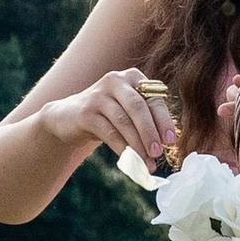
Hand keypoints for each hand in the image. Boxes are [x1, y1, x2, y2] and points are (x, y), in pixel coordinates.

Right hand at [46, 68, 176, 167]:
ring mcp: (98, 95)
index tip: (171, 140)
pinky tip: (130, 161)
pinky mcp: (86, 112)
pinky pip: (109, 132)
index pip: (153, 97)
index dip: (164, 120)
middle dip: (150, 132)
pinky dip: (122, 148)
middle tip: (158, 153)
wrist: (68, 117)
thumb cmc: (107, 115)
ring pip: (123, 121)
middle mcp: (115, 81)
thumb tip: (168, 142)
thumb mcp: (128, 111)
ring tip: (147, 163)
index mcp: (132, 77)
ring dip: (138, 145)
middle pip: (138, 107)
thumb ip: (147, 118)